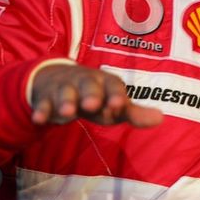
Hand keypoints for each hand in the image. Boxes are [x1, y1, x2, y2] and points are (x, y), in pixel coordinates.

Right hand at [30, 63, 163, 127]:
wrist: (57, 78)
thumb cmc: (95, 95)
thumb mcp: (112, 103)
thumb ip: (133, 113)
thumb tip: (160, 119)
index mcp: (106, 82)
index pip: (113, 86)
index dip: (116, 95)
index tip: (119, 105)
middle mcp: (85, 82)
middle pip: (89, 86)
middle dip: (91, 95)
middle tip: (92, 105)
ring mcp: (64, 89)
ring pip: (65, 94)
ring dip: (66, 103)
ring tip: (67, 113)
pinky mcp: (45, 99)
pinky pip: (42, 105)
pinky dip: (41, 111)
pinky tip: (39, 120)